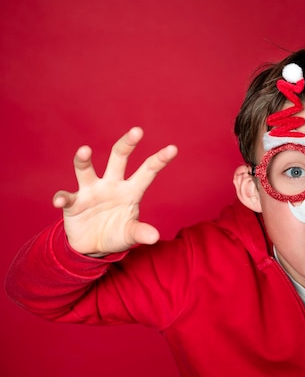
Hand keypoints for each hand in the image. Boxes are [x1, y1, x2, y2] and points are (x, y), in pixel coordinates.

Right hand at [52, 127, 177, 254]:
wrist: (93, 246)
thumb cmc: (116, 234)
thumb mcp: (130, 235)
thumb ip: (140, 233)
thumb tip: (154, 237)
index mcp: (130, 190)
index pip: (147, 171)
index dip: (159, 160)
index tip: (173, 148)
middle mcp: (111, 185)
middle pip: (118, 159)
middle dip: (126, 144)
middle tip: (137, 130)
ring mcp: (90, 192)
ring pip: (86, 171)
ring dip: (83, 160)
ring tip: (84, 150)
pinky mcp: (72, 203)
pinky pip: (66, 197)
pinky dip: (62, 198)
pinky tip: (60, 200)